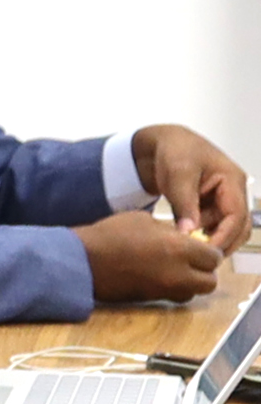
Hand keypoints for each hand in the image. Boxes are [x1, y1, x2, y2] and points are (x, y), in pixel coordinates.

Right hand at [75, 210, 221, 302]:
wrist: (80, 261)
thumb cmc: (110, 235)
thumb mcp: (145, 221)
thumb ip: (170, 232)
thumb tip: (182, 238)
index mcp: (179, 250)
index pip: (214, 257)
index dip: (208, 251)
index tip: (198, 246)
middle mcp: (177, 274)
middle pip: (209, 283)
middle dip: (205, 273)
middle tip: (192, 262)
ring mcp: (162, 290)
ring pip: (191, 294)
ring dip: (189, 284)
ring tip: (175, 271)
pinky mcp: (147, 300)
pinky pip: (170, 298)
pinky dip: (170, 289)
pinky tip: (156, 277)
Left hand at [133, 124, 251, 255]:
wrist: (164, 144)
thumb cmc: (175, 152)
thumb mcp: (178, 176)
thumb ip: (184, 204)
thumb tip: (188, 234)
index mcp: (233, 182)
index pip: (237, 217)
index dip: (223, 238)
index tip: (204, 253)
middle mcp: (234, 192)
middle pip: (239, 227)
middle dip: (222, 244)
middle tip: (198, 260)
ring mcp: (224, 200)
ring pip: (226, 230)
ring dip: (210, 240)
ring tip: (187, 250)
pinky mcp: (211, 206)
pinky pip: (213, 227)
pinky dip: (202, 236)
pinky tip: (186, 242)